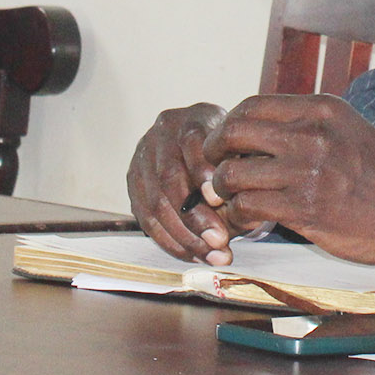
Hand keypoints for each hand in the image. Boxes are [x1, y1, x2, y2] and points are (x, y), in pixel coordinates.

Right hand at [128, 103, 238, 263]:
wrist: (204, 147)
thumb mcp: (241, 151)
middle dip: (195, 215)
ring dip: (185, 236)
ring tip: (213, 256)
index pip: (191, 142)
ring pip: (155, 204)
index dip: (202, 171)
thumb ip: (240, 171)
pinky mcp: (134, 186)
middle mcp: (160, 136)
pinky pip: (147, 220)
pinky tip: (195, 255)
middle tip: (219, 240)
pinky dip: (171, 242)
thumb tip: (240, 210)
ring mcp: (142, 161)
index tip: (219, 198)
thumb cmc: (230, 152)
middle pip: (169, 178)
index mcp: (191, 119)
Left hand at [203, 95, 374, 274]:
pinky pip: (248, 208)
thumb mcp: (349, 129)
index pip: (252, 105)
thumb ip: (308, 124)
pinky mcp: (304, 209)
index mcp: (322, 110)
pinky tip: (249, 221)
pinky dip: (239, 216)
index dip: (228, 124)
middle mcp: (311, 135)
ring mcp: (307, 172)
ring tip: (231, 201)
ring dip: (224, 191)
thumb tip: (260, 128)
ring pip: (233, 174)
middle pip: (233, 133)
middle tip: (215, 171)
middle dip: (214, 154)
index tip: (225, 143)